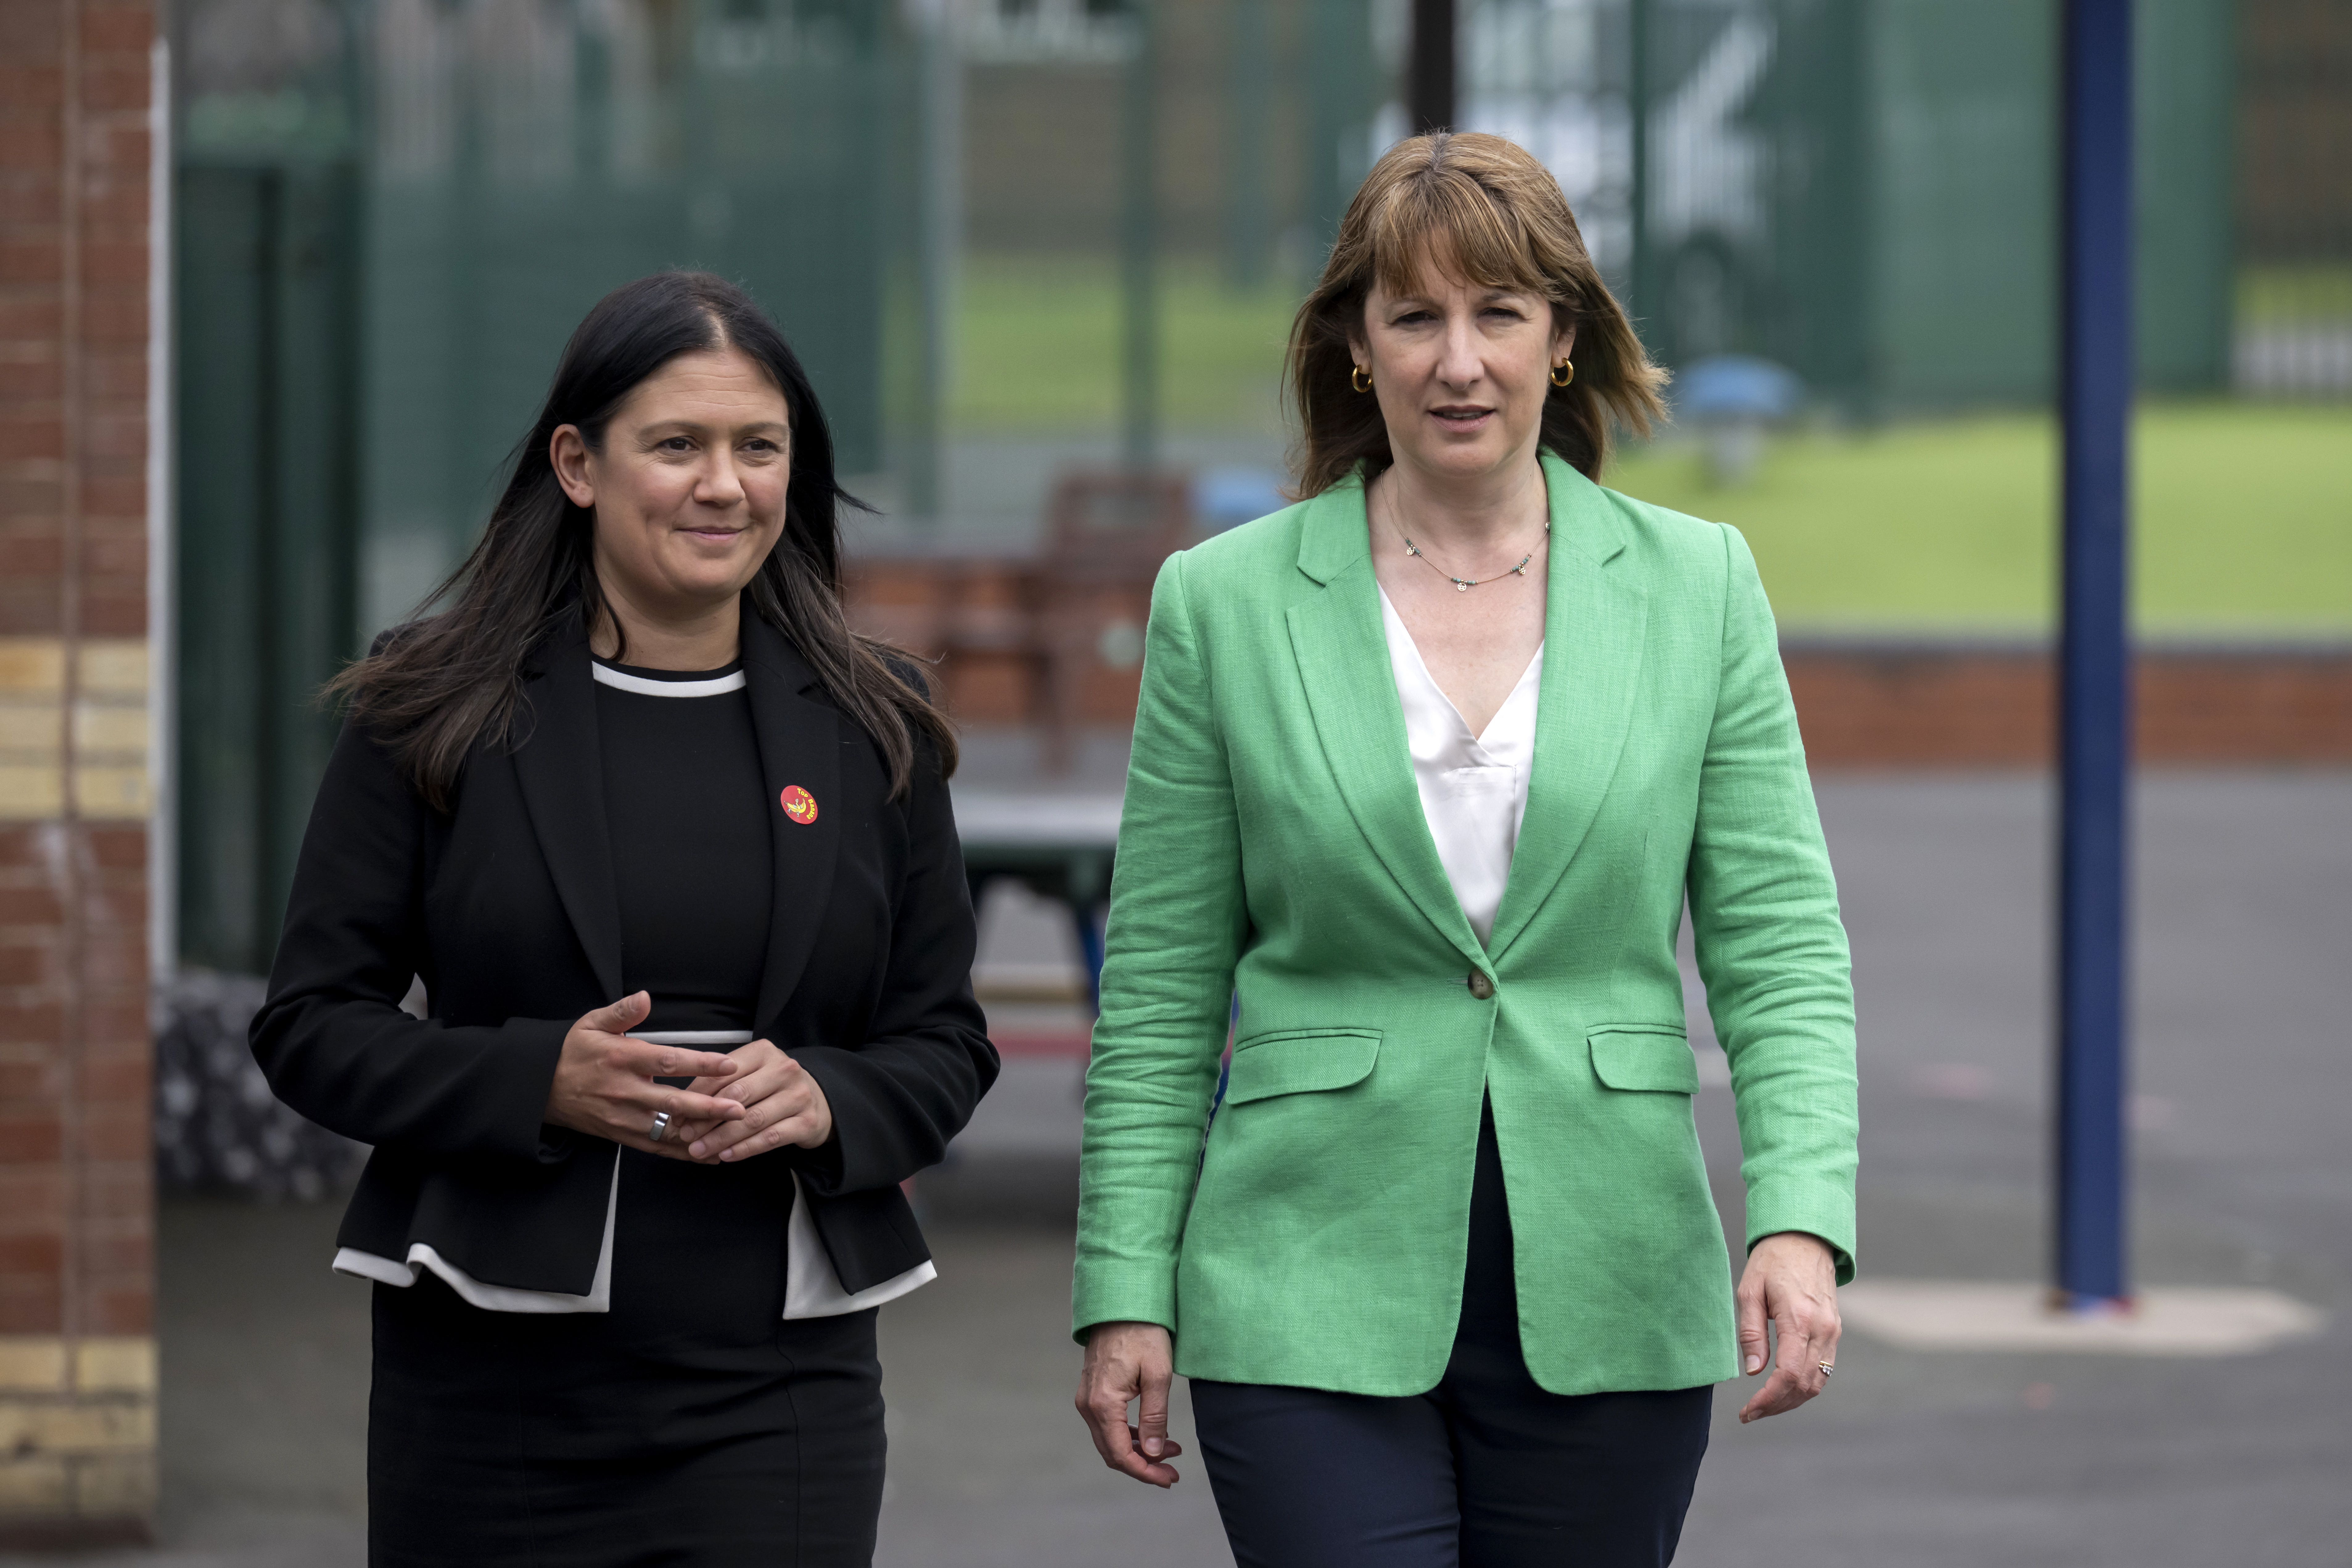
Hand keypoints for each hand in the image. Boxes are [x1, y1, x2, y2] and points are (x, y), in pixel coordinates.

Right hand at [543, 992, 744, 1156]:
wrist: (540, 1088)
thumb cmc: (572, 1053)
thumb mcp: (591, 1024)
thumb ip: (622, 1012)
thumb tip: (645, 997)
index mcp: (622, 1059)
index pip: (668, 1061)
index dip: (699, 1064)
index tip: (727, 1065)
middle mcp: (624, 1091)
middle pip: (672, 1102)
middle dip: (708, 1107)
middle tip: (739, 1109)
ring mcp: (622, 1117)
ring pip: (666, 1130)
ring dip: (700, 1133)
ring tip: (732, 1134)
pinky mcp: (620, 1135)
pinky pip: (655, 1148)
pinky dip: (682, 1153)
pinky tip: (707, 1155)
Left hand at [678, 1039, 834, 1162]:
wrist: (818, 1100)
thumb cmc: (771, 1087)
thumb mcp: (748, 1075)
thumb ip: (719, 1085)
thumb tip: (681, 1108)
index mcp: (764, 1052)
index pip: (723, 1074)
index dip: (696, 1096)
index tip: (678, 1115)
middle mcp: (784, 1069)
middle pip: (737, 1096)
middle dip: (706, 1119)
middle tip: (685, 1136)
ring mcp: (799, 1095)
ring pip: (752, 1119)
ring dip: (721, 1138)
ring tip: (699, 1150)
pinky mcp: (808, 1121)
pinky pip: (770, 1137)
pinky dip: (745, 1148)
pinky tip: (726, 1156)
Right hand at [1075, 1321, 1182, 1487]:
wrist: (1122, 1302)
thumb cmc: (1143, 1332)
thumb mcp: (1158, 1375)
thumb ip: (1155, 1417)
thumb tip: (1155, 1453)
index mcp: (1103, 1403)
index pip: (1121, 1454)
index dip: (1146, 1472)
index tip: (1169, 1479)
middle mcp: (1088, 1405)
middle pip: (1112, 1452)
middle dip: (1144, 1466)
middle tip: (1173, 1471)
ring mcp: (1087, 1397)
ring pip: (1109, 1440)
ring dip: (1139, 1450)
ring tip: (1171, 1450)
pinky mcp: (1092, 1391)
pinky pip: (1107, 1424)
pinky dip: (1129, 1435)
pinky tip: (1153, 1433)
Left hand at [1736, 1231, 1841, 1422]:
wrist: (1805, 1239)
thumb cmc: (1771, 1261)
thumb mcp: (1749, 1290)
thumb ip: (1751, 1332)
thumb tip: (1753, 1371)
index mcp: (1798, 1318)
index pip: (1788, 1374)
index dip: (1768, 1399)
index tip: (1747, 1410)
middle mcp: (1821, 1328)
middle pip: (1804, 1385)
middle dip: (1777, 1405)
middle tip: (1751, 1413)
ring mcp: (1832, 1331)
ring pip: (1817, 1382)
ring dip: (1791, 1400)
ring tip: (1764, 1406)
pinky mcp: (1834, 1331)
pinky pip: (1823, 1369)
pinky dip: (1804, 1386)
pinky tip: (1783, 1389)